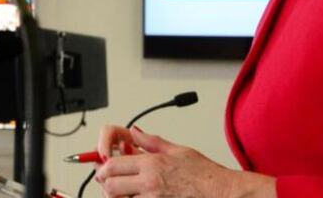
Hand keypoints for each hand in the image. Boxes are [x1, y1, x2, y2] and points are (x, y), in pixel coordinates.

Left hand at [95, 126, 274, 197]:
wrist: (220, 192)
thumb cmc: (204, 173)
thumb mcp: (177, 149)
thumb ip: (152, 141)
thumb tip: (136, 132)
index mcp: (151, 164)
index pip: (112, 165)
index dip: (102, 167)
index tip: (103, 167)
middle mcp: (149, 183)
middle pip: (110, 185)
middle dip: (104, 183)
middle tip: (107, 181)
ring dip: (116, 196)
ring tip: (121, 191)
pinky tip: (135, 197)